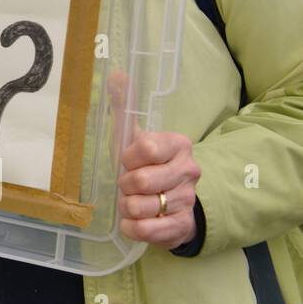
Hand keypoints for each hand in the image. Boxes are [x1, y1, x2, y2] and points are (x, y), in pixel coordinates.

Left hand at [110, 71, 200, 247]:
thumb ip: (123, 106)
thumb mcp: (132, 135)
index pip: (146, 148)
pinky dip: (133, 227)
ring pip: (141, 207)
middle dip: (124, 185)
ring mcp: (187, 200)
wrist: (169, 202)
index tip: (127, 160)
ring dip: (127, 207)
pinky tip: (132, 221)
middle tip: (126, 184)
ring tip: (131, 202)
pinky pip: (148, 230)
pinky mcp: (182, 226)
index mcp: (178, 145)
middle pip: (141, 181)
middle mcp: (189, 171)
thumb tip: (115, 73)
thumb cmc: (145, 165)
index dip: (128, 158)